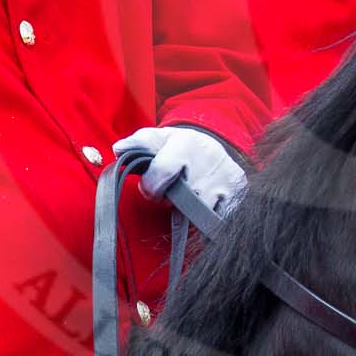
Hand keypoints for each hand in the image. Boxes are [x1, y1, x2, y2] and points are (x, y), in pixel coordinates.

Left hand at [112, 126, 248, 213]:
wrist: (215, 141)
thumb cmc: (179, 145)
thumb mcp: (158, 138)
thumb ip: (137, 143)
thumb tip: (118, 149)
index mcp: (184, 144)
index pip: (162, 173)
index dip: (151, 187)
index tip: (151, 188)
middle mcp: (207, 160)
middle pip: (180, 198)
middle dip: (172, 200)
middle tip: (173, 190)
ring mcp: (224, 177)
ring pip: (199, 211)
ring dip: (190, 210)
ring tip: (189, 195)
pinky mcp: (237, 190)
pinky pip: (219, 217)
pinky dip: (209, 216)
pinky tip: (205, 204)